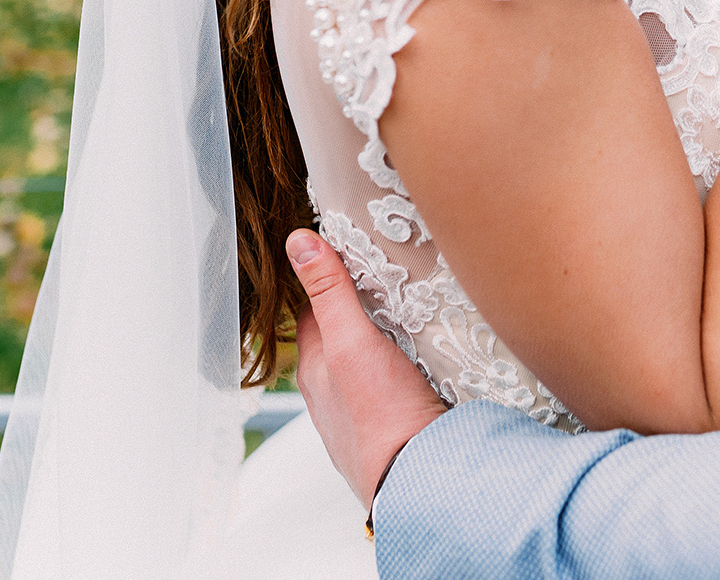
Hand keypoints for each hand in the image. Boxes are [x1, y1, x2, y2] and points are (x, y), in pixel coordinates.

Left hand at [287, 229, 447, 509]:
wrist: (421, 477)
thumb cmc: (381, 415)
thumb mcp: (352, 341)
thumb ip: (330, 292)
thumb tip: (298, 242)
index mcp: (314, 369)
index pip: (312, 309)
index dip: (326, 278)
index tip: (346, 251)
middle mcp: (329, 393)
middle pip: (339, 335)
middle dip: (356, 307)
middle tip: (383, 276)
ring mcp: (359, 413)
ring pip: (364, 363)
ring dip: (379, 339)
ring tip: (406, 313)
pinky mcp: (391, 426)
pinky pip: (389, 386)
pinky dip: (399, 367)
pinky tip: (421, 362)